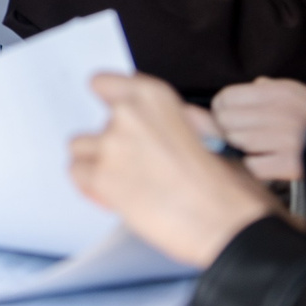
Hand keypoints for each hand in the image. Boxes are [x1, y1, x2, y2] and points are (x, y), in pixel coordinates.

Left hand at [68, 73, 278, 268]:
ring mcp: (111, 144)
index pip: (104, 83)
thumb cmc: (225, 184)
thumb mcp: (205, 132)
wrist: (226, 221)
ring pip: (80, 149)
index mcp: (154, 97)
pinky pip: (78, 175)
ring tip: (127, 185)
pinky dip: (92, 187)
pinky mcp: (101, 177)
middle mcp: (128, 114)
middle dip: (113, 147)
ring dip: (98, 165)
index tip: (114, 118)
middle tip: (137, 169)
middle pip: (98, 125)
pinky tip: (117, 198)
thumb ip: (173, 119)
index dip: (108, 103)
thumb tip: (161, 124)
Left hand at [210, 78, 305, 181]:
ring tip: (258, 148)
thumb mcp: (300, 93)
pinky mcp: (292, 164)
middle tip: (243, 135)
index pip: (227, 97)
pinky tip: (266, 162)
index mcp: (280, 92)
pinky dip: (255, 167)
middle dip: (230, 130)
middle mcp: (282, 112)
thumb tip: (253, 85)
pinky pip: (252, 166)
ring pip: (237, 143)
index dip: (222, 109)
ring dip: (243, 149)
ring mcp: (286, 139)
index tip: (227, 116)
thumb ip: (273, 87)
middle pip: (226, 121)